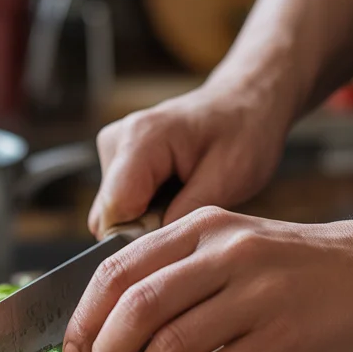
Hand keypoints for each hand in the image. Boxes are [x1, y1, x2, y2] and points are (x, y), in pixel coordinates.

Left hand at [62, 207, 352, 351]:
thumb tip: (107, 326)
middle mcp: (226, 254)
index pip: (116, 269)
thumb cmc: (293, 269)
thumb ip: (176, 272)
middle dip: (106, 351)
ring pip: (169, 344)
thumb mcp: (231, 245)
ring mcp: (257, 295)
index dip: (83, 317)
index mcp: (202, 227)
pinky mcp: (283, 337)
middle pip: (136, 306)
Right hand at [88, 79, 292, 238]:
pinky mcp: (115, 161)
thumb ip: (184, 214)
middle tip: (190, 214)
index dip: (142, 237)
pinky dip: (146, 210)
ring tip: (186, 200)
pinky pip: (120, 205)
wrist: (243, 103)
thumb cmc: (243, 132)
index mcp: (141, 138)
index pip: (114, 211)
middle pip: (109, 216)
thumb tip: (151, 249)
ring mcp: (112, 150)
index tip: (177, 236)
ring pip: (113, 214)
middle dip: (145, 230)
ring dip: (147, 220)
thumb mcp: (227, 177)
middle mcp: (117, 141)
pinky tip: (175, 195)